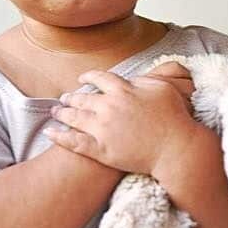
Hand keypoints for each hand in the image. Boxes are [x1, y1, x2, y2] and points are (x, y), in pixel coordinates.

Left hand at [44, 64, 196, 175]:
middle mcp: (109, 107)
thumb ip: (144, 80)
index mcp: (123, 90)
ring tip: (55, 112)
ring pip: (74, 117)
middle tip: (63, 98)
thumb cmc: (175, 119)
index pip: (99, 78)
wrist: (176, 150)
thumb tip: (132, 78)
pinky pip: (74, 142)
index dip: (88, 77)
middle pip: (82, 98)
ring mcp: (103, 129)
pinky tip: (50, 132)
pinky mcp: (101, 150)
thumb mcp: (162, 89)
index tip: (82, 79)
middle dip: (70, 97)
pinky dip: (59, 136)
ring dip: (62, 113)